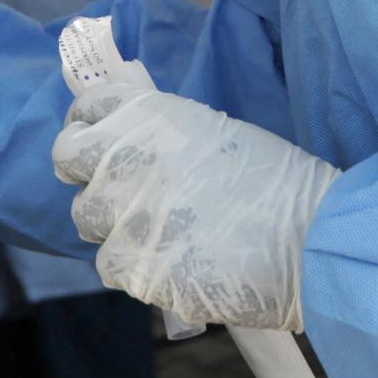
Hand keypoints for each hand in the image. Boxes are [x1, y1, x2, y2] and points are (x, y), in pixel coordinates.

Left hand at [50, 19, 338, 332]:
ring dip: (113, 225)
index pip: (86, 111)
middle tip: (116, 194)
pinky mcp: (133, 265)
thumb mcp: (215, 134)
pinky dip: (136, 267)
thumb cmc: (276, 185)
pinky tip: (173, 263)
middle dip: (85, 176)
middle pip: (67, 160)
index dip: (87, 128)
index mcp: (151, 116)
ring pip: (86, 219)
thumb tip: (128, 151)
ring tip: (159, 233)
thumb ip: (161, 138)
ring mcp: (126, 213)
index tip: (97, 143)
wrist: (310, 239)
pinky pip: (111, 265)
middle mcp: (128, 157)